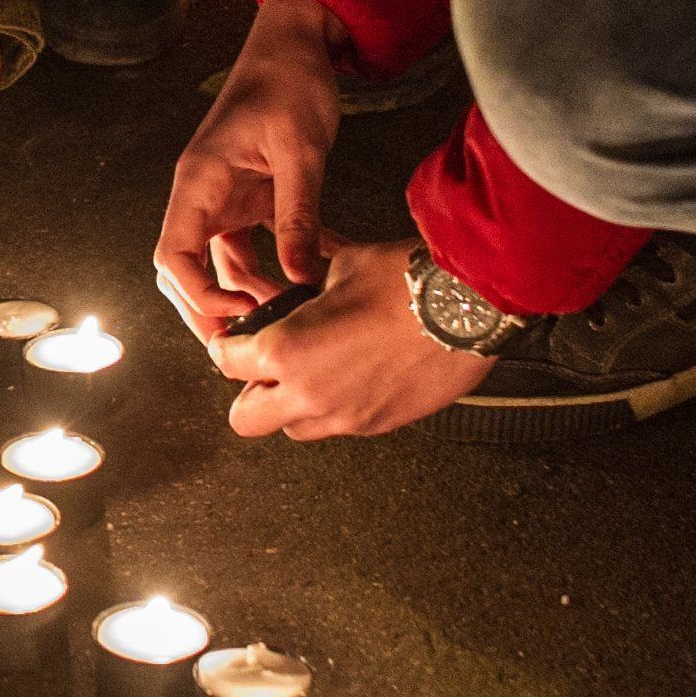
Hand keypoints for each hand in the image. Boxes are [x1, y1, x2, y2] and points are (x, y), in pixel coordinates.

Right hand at [150, 0, 348, 339]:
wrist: (297, 42)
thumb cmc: (289, 82)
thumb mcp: (301, 153)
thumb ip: (297, 218)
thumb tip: (299, 279)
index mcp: (199, 182)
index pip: (174, 255)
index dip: (197, 295)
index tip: (237, 314)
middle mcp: (202, 195)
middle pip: (185, 269)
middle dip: (210, 310)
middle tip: (247, 346)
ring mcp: (224, 197)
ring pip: (220, 264)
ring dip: (247, 293)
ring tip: (286, 317)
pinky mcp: (249, 196)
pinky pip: (251, 245)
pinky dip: (274, 267)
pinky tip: (309, 280)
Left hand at [213, 237, 491, 440]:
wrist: (468, 305)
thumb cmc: (408, 281)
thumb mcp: (340, 266)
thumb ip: (306, 285)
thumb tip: (300, 283)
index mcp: (286, 351)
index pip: (227, 363)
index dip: (227, 347)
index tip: (232, 341)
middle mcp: (309, 394)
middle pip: (245, 418)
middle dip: (248, 392)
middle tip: (261, 369)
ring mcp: (345, 417)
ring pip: (292, 429)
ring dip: (291, 405)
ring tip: (311, 373)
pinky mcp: (379, 425)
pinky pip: (338, 427)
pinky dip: (334, 408)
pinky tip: (352, 377)